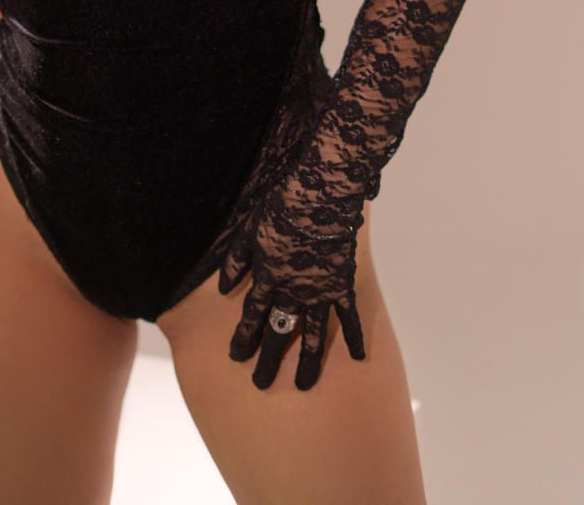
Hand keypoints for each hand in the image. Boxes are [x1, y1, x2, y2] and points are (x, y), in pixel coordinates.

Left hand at [218, 185, 365, 390]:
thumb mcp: (248, 232)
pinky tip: (358, 358)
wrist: (317, 197)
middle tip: (261, 384)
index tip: (236, 358)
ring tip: (303, 385)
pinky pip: (349, 317)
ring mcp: (320, 292)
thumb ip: (236, 262)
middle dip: (268, 360)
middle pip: (279, 333)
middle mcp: (293, 294)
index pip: (252, 318)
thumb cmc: (279, 209)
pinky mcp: (342, 284)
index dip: (243, 338)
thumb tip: (225, 288)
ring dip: (307, 362)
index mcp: (268, 280)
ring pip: (313, 335)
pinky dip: (354, 337)